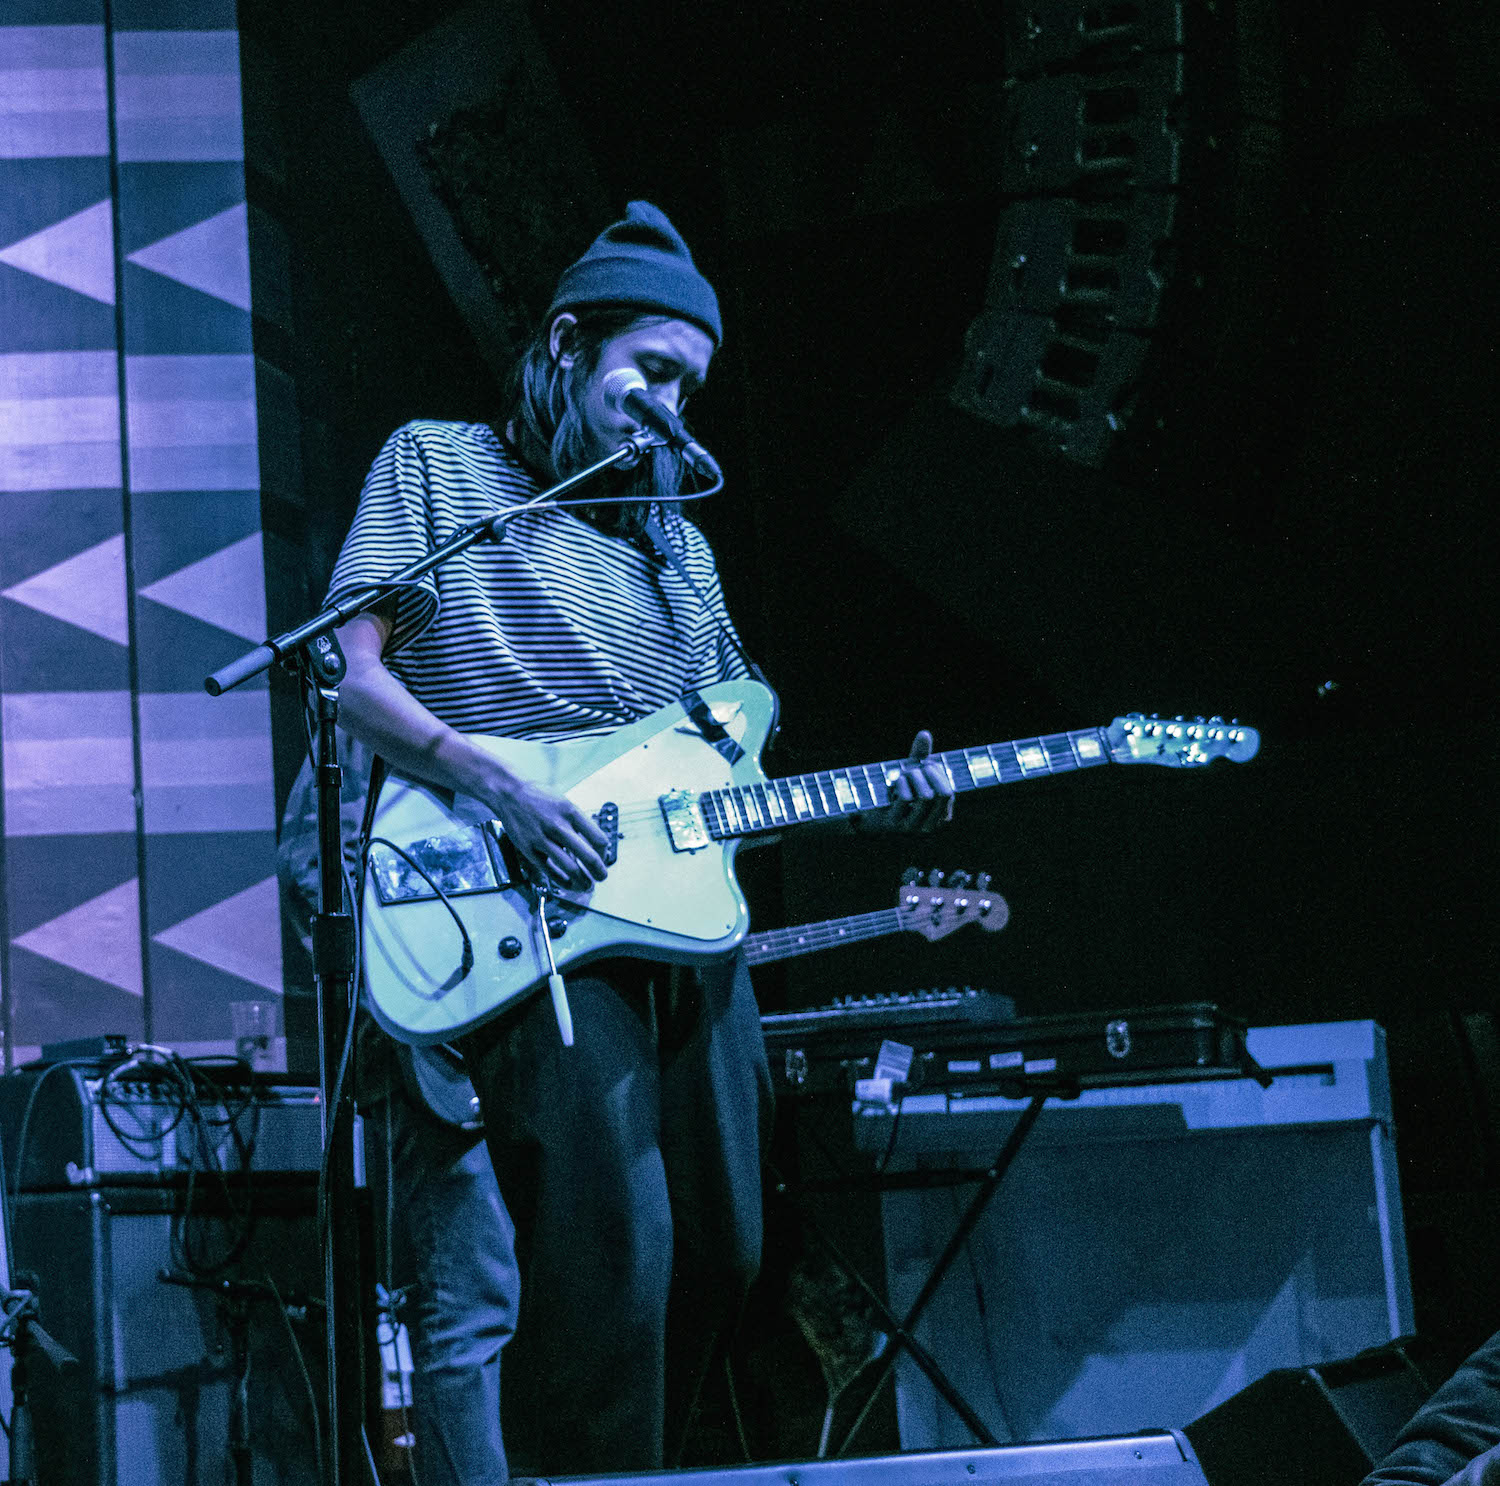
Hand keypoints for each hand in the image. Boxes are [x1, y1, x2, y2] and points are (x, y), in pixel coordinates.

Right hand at [483, 771, 609, 891]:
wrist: (509, 794)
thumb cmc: (538, 797)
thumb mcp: (564, 803)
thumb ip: (578, 822)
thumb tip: (594, 842)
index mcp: (571, 812)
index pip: (599, 839)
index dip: (604, 853)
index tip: (603, 857)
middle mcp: (559, 826)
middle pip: (588, 856)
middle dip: (599, 872)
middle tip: (601, 877)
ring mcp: (543, 839)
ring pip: (570, 868)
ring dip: (582, 881)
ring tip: (586, 885)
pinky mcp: (529, 849)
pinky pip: (550, 871)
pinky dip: (562, 881)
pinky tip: (569, 884)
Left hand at [860, 730, 954, 832]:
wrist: (868, 814)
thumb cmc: (896, 792)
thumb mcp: (911, 774)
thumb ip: (920, 755)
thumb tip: (924, 734)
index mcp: (940, 816)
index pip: (949, 793)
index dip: (939, 774)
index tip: (925, 764)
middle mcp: (930, 826)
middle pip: (943, 793)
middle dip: (930, 773)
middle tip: (915, 767)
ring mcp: (913, 827)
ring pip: (926, 796)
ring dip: (914, 777)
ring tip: (903, 774)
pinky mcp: (896, 824)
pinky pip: (906, 798)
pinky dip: (901, 784)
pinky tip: (894, 784)